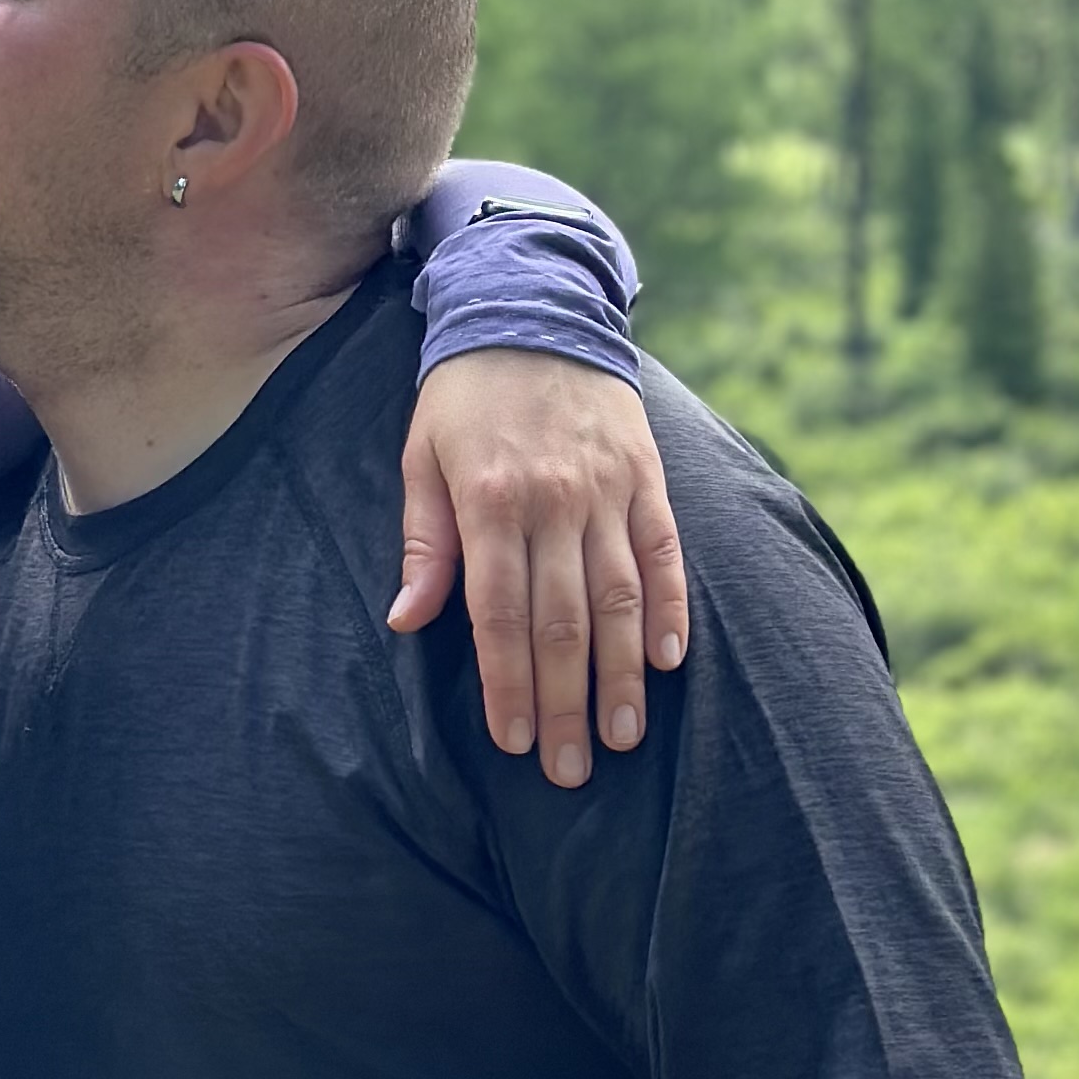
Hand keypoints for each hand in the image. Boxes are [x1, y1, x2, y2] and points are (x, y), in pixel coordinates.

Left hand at [390, 351, 687, 782]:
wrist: (533, 308)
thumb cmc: (464, 396)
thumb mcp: (421, 457)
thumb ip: (424, 543)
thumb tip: (407, 622)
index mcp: (490, 501)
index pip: (500, 613)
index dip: (508, 682)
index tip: (512, 740)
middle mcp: (554, 501)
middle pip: (564, 623)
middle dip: (564, 704)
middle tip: (568, 770)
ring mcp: (607, 491)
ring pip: (620, 601)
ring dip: (621, 677)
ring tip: (620, 736)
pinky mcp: (647, 478)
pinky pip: (664, 554)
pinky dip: (671, 609)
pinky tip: (670, 662)